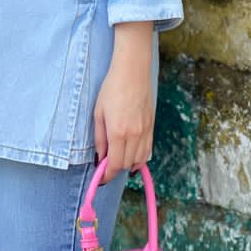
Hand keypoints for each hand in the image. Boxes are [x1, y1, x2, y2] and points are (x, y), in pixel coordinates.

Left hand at [93, 23, 154, 183]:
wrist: (132, 71)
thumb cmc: (111, 89)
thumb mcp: (98, 113)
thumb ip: (99, 138)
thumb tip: (100, 158)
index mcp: (118, 133)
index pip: (115, 165)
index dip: (107, 175)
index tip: (100, 178)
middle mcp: (134, 135)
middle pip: (127, 164)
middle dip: (115, 169)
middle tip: (105, 164)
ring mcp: (145, 131)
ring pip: (139, 160)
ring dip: (128, 164)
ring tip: (117, 158)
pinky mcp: (151, 126)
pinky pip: (147, 150)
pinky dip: (139, 157)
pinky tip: (131, 154)